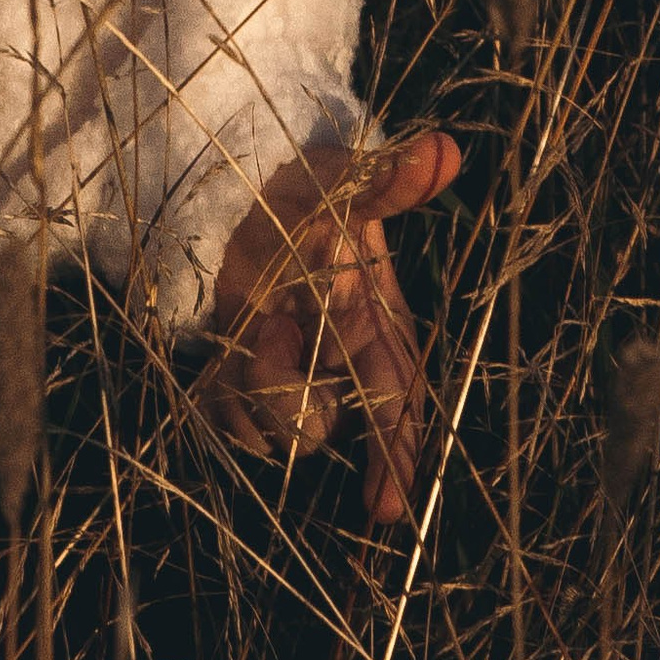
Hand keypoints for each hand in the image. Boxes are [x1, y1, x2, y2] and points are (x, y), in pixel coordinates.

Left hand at [205, 128, 462, 523]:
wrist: (244, 193)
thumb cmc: (305, 196)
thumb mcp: (341, 186)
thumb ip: (388, 181)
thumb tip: (441, 148)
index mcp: (376, 331)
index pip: (396, 410)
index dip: (394, 463)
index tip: (385, 511)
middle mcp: (339, 367)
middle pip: (319, 430)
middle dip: (287, 392)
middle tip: (273, 328)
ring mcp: (293, 377)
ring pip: (270, 432)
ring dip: (249, 388)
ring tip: (251, 326)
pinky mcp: (244, 380)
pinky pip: (228, 421)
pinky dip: (218, 396)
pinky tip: (221, 354)